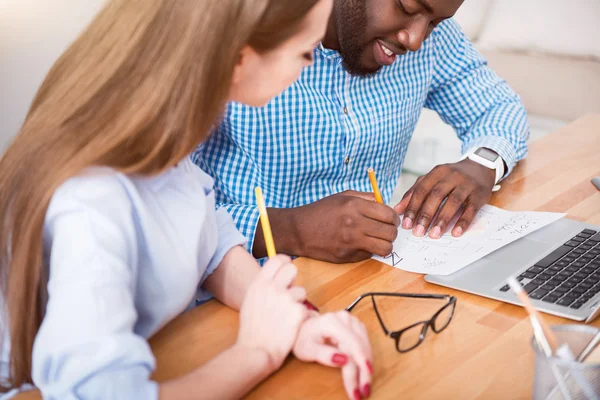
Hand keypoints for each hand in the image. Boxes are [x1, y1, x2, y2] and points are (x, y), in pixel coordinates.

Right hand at [236, 255, 308, 370]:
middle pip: (292, 268)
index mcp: (259, 283)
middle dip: (294, 280)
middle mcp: (272, 287)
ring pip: (302, 291)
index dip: (284, 263)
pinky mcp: (298, 311)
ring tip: (287, 317)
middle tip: (290, 293)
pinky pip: (306, 309)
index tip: (286, 270)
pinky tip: (292, 326)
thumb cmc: (252, 330)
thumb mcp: (250, 301)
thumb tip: (275, 278)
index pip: (277, 259)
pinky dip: (302, 318)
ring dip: (298, 302)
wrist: (256, 351)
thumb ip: (263, 287)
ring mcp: (286, 298)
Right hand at [279, 191, 399, 262]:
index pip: (389, 214)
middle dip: (392, 233)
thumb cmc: (320, 211)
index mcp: (354, 206)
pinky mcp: (347, 256)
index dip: (394, 219)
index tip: (391, 220)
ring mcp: (351, 242)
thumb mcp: (342, 197)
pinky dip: (369, 251)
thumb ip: (365, 198)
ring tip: (379, 241)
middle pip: (390, 233)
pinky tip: (361, 245)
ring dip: (386, 245)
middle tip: (387, 232)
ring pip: (385, 248)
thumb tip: (384, 203)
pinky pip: (369, 255)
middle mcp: (354, 224)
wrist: (299, 230)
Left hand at [293, 311, 372, 399]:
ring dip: (366, 368)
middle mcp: (345, 319)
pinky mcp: (357, 327)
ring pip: (366, 347)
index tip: (359, 384)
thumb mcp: (307, 349)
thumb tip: (343, 360)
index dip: (358, 365)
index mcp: (332, 322)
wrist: (304, 328)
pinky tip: (364, 374)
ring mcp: (353, 322)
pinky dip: (366, 360)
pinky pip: (366, 345)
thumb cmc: (304, 339)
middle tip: (364, 391)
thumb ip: (324, 354)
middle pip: (360, 347)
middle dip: (363, 372)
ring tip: (365, 386)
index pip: (351, 345)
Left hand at [394, 159, 494, 238]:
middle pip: (436, 196)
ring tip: (434, 234)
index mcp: (437, 172)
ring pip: (453, 202)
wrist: (480, 168)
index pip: (422, 190)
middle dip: (426, 215)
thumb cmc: (451, 177)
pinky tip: (456, 232)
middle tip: (418, 232)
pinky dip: (463, 222)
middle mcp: (452, 176)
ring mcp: (467, 184)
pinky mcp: (479, 194)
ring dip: (442, 219)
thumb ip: (415, 193)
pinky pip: (471, 209)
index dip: (413, 207)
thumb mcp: (432, 180)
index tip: (406, 224)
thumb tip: (398, 210)